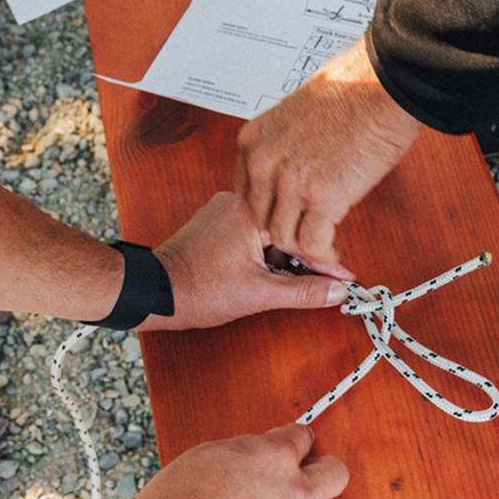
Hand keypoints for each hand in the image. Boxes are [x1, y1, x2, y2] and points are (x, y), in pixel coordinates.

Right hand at [134, 423, 348, 498]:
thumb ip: (250, 451)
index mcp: (276, 457)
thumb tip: (263, 455)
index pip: (305, 437)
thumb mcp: (212, 453)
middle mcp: (295, 493)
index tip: (290, 447)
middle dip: (321, 469)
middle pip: (337, 474)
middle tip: (303, 474)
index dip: (294, 441)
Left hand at [145, 192, 346, 329]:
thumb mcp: (258, 295)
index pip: (301, 233)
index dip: (325, 261)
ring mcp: (225, 211)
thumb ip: (302, 292)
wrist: (154, 293)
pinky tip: (264, 276)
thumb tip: (335, 292)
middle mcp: (237, 203)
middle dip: (302, 260)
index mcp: (250, 212)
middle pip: (288, 230)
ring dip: (281, 259)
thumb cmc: (196, 290)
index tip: (344, 277)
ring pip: (271, 234)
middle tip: (323, 284)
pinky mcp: (217, 223)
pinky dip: (264, 255)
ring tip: (280, 284)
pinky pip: (253, 235)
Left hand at [235, 37, 421, 273]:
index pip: (247, 192)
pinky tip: (333, 252)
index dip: (268, 209)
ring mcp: (290, 184)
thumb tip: (296, 162)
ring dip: (304, 247)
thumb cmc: (351, 90)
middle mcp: (264, 164)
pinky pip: (313, 244)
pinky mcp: (322, 199)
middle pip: (261, 218)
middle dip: (284, 232)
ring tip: (321, 249)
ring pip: (285, 237)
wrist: (380, 88)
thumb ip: (287, 143)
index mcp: (254, 140)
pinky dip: (323, 255)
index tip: (285, 216)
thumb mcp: (296, 112)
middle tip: (304, 237)